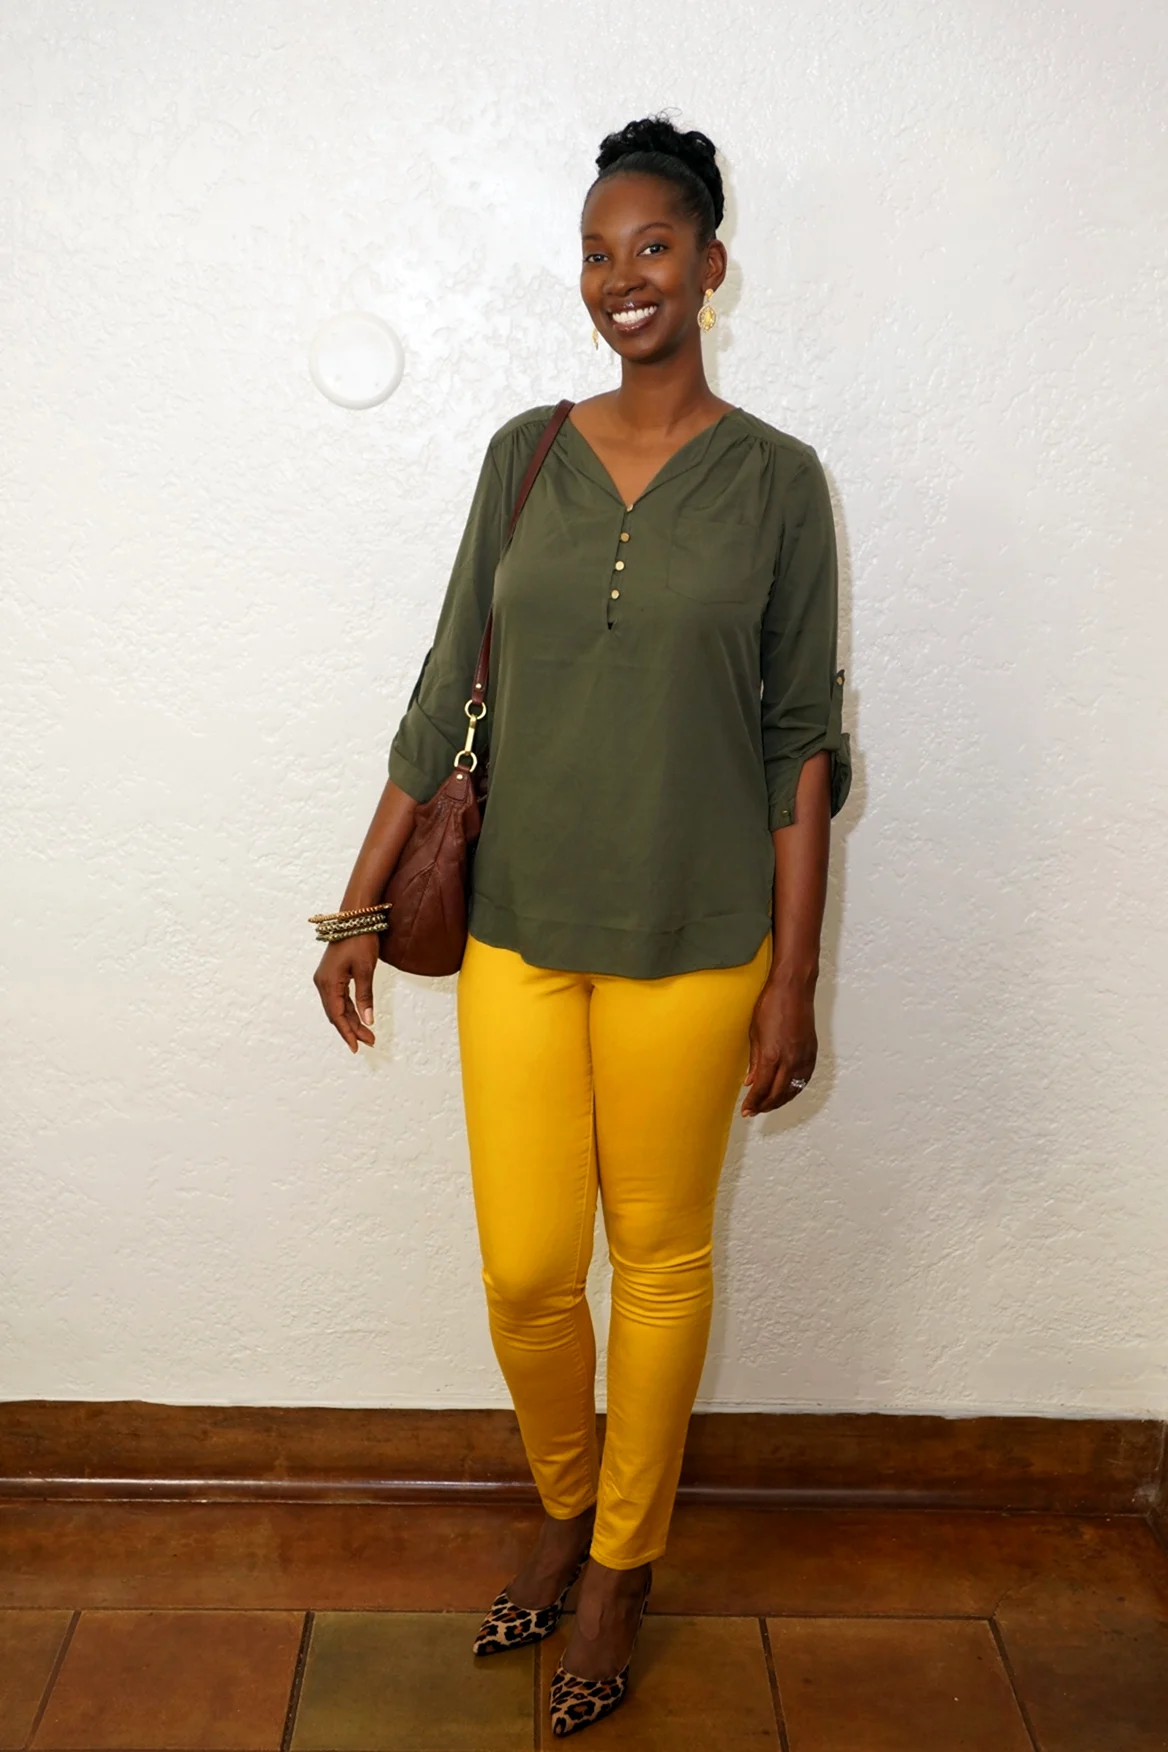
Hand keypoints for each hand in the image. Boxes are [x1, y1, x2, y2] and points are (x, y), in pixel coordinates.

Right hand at [313, 934, 379, 1052]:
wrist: (354, 918)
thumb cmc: (360, 940)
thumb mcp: (365, 970)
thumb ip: (365, 997)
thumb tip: (368, 1021)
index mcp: (328, 983)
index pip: (337, 1016)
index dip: (347, 1033)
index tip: (357, 1048)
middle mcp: (322, 983)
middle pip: (336, 1014)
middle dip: (352, 1029)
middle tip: (370, 1042)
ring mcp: (325, 978)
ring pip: (338, 1007)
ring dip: (352, 1020)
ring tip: (368, 1034)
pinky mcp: (331, 974)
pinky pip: (339, 997)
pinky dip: (349, 1008)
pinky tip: (359, 1017)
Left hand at [741, 976, 816, 1116]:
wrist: (793, 989)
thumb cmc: (771, 1005)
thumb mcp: (754, 1033)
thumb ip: (754, 1060)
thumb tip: (750, 1081)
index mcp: (772, 1055)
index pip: (761, 1088)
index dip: (753, 1103)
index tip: (746, 1110)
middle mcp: (790, 1059)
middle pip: (777, 1093)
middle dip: (764, 1106)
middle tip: (754, 1111)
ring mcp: (803, 1056)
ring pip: (793, 1089)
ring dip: (780, 1101)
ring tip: (768, 1105)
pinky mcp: (812, 1052)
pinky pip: (805, 1079)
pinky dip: (795, 1089)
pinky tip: (788, 1092)